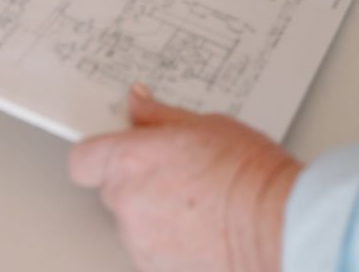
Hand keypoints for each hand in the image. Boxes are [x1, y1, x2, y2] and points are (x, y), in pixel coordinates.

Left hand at [68, 84, 301, 271]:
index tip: (113, 147)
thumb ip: (158, 116)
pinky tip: (196, 223)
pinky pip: (147, 244)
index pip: (83, 159)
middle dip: (131, 177)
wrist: (275, 222)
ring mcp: (139, 238)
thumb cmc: (246, 171)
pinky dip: (163, 236)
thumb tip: (137, 102)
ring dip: (148, 208)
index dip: (96, 153)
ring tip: (191, 198)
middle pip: (108, 187)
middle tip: (170, 169)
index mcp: (130, 159)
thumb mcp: (202, 124)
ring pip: (130, 218)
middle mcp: (126, 200)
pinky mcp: (155, 266)